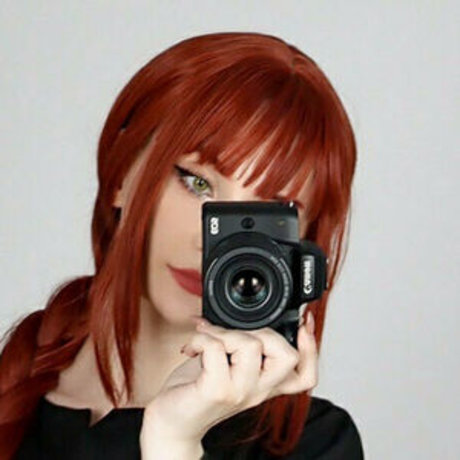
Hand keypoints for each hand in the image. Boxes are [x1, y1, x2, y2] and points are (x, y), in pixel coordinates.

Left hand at [141, 312, 316, 447]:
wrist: (171, 422)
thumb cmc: (196, 389)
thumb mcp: (227, 365)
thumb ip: (241, 347)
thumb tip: (245, 316)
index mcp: (264, 383)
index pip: (305, 375)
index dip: (312, 349)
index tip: (304, 324)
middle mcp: (257, 391)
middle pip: (287, 356)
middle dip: (263, 331)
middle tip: (235, 335)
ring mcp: (239, 392)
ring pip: (250, 345)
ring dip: (224, 332)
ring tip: (207, 338)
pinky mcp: (216, 390)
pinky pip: (215, 348)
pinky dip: (201, 338)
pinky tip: (191, 347)